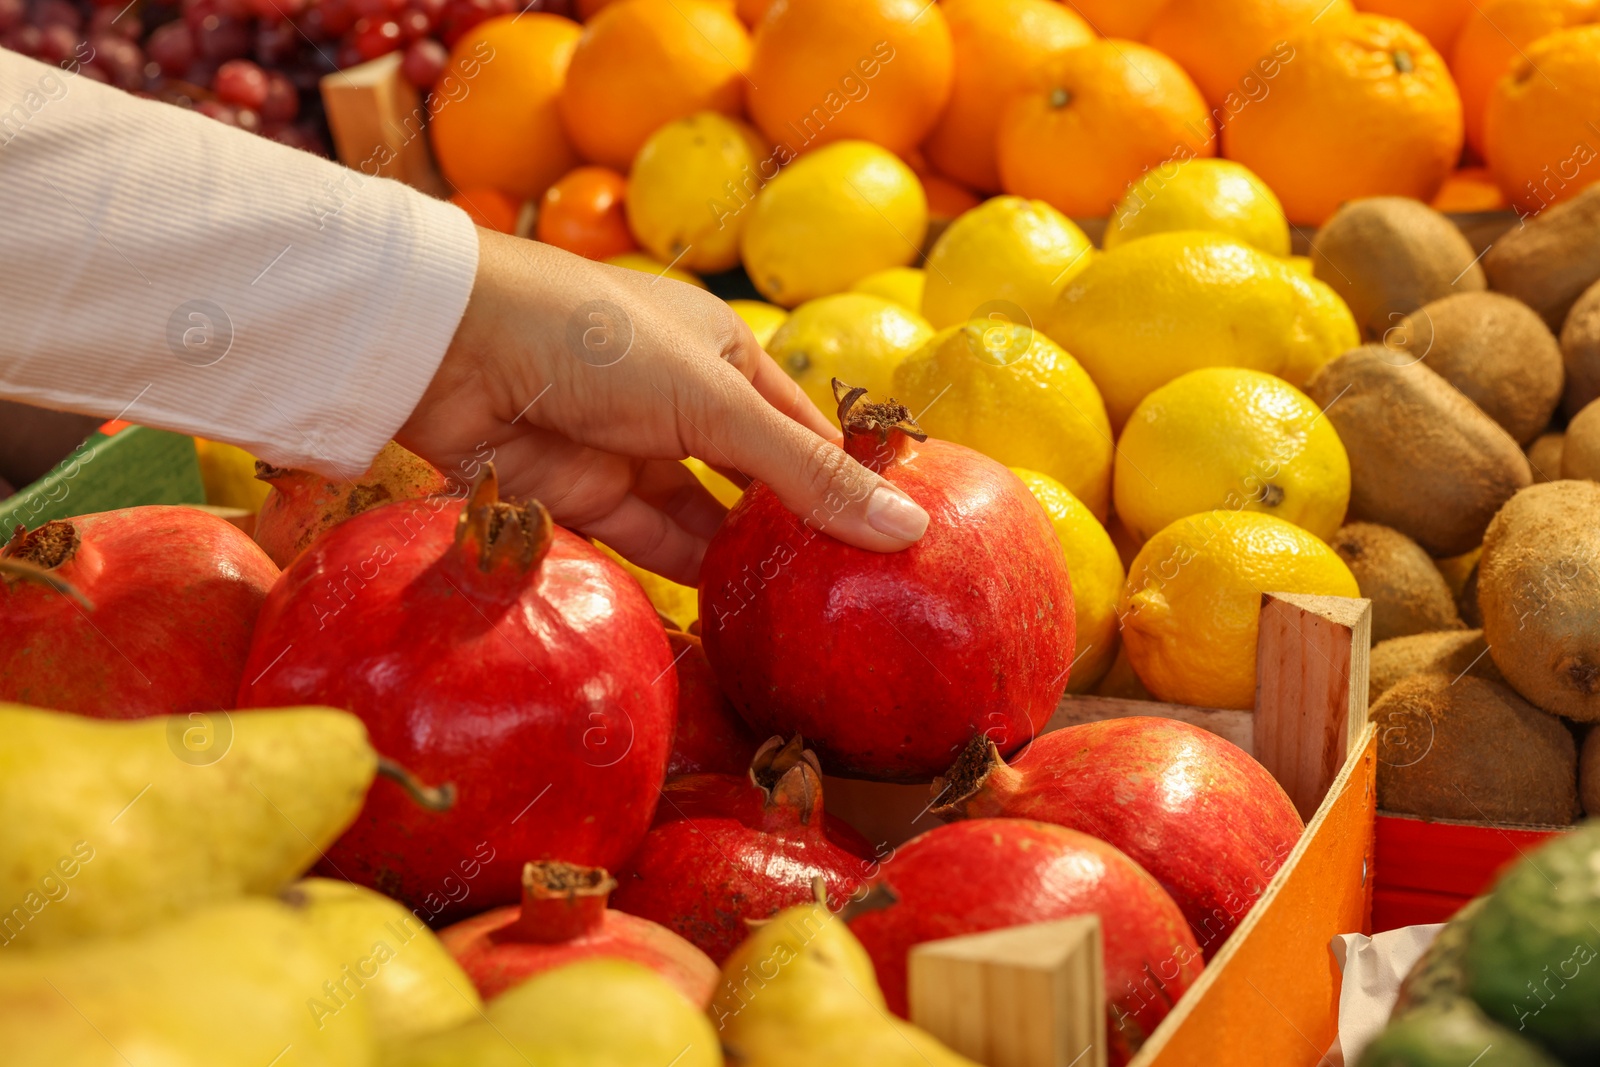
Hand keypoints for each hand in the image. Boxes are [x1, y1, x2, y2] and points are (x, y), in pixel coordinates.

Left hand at [397, 229, 928, 585]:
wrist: (448, 345)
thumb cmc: (595, 341)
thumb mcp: (716, 403)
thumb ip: (805, 474)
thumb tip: (907, 528)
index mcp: (726, 353)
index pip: (804, 430)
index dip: (847, 484)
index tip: (896, 547)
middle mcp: (684, 401)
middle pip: (757, 481)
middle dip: (796, 534)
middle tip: (856, 601)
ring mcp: (632, 452)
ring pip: (704, 522)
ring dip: (743, 564)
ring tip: (804, 622)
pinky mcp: (583, 499)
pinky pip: (648, 546)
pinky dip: (685, 579)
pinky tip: (733, 619)